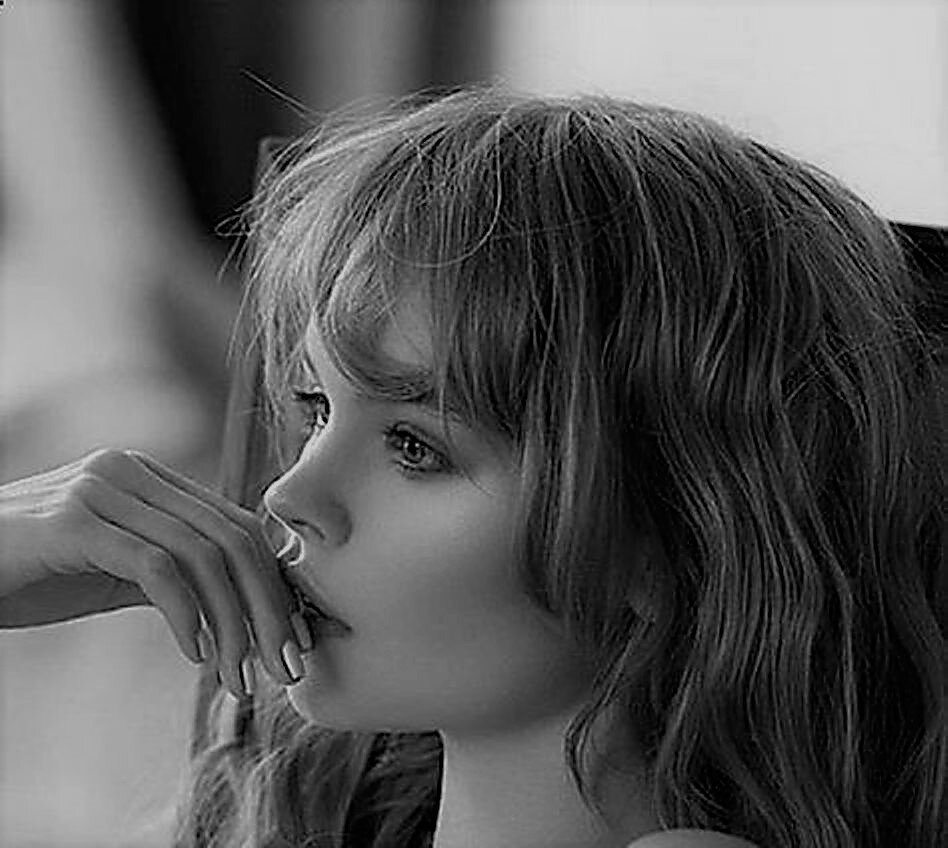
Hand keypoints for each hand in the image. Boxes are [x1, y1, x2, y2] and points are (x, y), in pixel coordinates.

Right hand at [0, 449, 310, 697]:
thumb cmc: (29, 573)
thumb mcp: (113, 572)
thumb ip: (173, 573)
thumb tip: (242, 605)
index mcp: (152, 479)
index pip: (239, 526)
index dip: (275, 584)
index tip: (294, 639)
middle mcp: (135, 472)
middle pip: (234, 538)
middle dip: (269, 608)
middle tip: (286, 666)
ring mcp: (104, 490)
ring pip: (203, 555)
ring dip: (233, 624)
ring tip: (241, 677)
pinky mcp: (75, 521)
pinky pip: (155, 569)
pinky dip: (187, 615)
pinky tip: (197, 655)